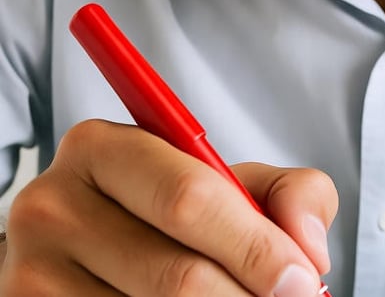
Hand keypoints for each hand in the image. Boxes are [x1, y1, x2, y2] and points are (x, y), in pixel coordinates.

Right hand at [0, 119, 337, 295]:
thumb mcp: (236, 183)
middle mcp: (53, 206)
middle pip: (175, 274)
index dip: (255, 246)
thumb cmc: (178, 214)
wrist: (105, 253)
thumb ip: (290, 194)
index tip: (299, 279)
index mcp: (103, 148)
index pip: (189, 198)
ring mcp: (31, 274)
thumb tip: (307, 250)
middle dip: (247, 296)